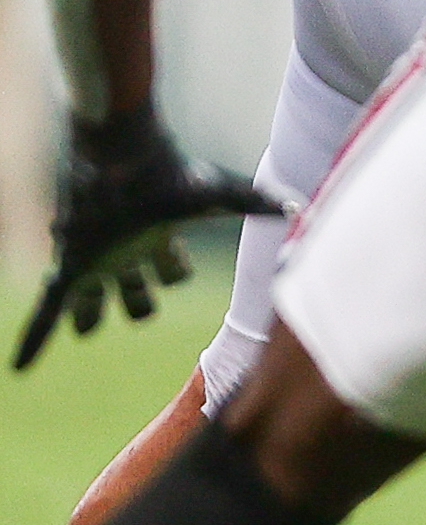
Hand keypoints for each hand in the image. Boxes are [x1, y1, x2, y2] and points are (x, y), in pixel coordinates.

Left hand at [18, 117, 281, 370]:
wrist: (118, 155)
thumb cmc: (167, 173)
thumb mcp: (216, 194)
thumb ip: (255, 202)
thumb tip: (298, 208)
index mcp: (157, 240)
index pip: (172, 272)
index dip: (177, 273)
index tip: (177, 268)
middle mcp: (125, 253)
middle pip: (135, 293)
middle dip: (139, 304)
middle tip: (141, 308)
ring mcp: (95, 261)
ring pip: (89, 303)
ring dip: (88, 317)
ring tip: (84, 327)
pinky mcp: (68, 266)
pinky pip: (50, 311)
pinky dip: (36, 339)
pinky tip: (18, 369)